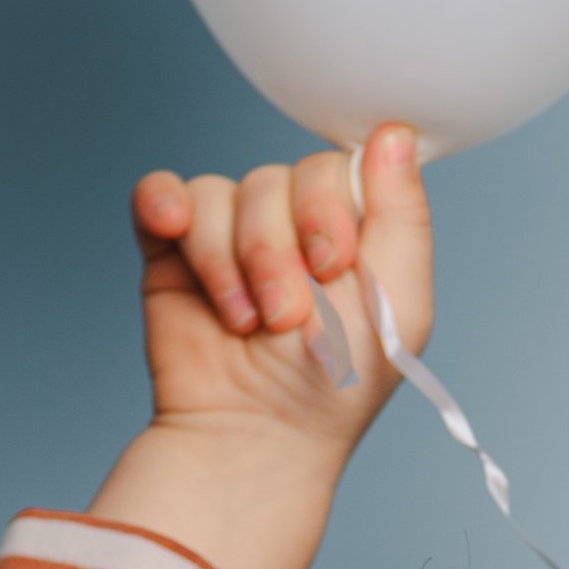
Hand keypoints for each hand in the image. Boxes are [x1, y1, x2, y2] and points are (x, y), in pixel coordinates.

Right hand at [86, 127, 434, 568]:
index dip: (329, 209)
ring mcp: (229, 237)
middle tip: (289, 313)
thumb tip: (395, 131)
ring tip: (246, 323)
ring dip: (233, 262)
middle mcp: (290, 227)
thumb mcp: (399, 301)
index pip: (337, 165)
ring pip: (223, 194)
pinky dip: (166, 206)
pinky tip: (173, 231)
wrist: (255, 437)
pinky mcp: (172, 251)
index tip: (334, 267)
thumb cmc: (335, 388)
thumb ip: (404, 213)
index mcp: (349, 232)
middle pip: (279, 177)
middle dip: (280, 249)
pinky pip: (163, 192)